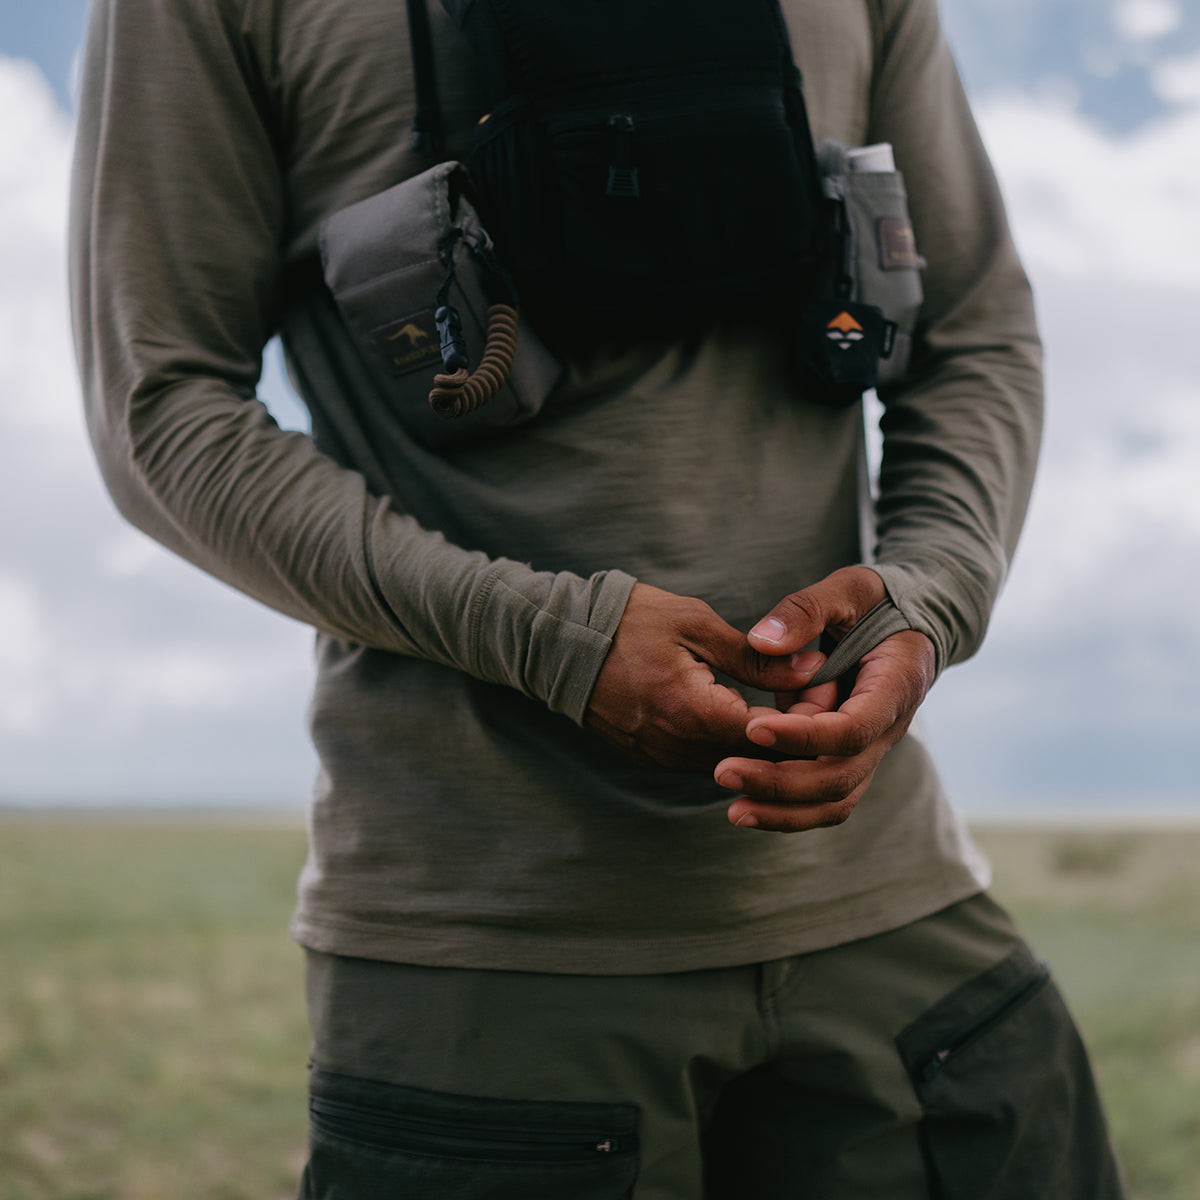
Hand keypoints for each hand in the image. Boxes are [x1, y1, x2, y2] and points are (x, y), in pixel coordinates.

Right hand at [586, 583, 824, 772]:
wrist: (559, 643)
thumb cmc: (629, 622)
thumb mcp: (696, 624)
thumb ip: (755, 657)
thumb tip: (811, 668)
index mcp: (693, 713)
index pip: (773, 737)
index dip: (809, 717)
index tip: (826, 688)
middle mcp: (677, 748)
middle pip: (758, 762)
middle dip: (792, 737)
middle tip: (817, 700)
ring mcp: (661, 758)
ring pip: (734, 767)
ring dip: (763, 745)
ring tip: (789, 707)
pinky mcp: (651, 758)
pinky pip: (706, 762)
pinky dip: (732, 746)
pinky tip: (749, 719)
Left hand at [715, 567, 935, 831]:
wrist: (907, 623)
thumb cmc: (876, 601)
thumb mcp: (848, 588)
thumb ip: (806, 610)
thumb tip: (761, 643)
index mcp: (895, 685)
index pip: (853, 729)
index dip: (805, 735)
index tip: (752, 727)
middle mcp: (888, 728)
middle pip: (841, 776)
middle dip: (781, 782)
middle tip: (723, 772)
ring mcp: (870, 749)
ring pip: (834, 800)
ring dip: (784, 810)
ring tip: (733, 810)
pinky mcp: (849, 758)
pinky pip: (823, 798)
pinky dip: (787, 810)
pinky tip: (743, 806)